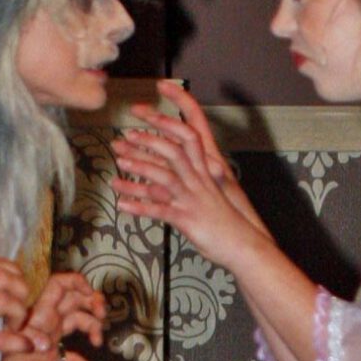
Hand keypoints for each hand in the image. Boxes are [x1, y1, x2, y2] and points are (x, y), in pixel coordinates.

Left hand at [0, 270, 106, 360]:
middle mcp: (49, 318)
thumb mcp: (12, 341)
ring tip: (97, 342)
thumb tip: (49, 344)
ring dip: (93, 328)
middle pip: (76, 300)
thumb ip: (30, 338)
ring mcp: (52, 335)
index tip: (91, 293)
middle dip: (93, 302)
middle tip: (103, 315)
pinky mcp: (51, 357)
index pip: (62, 285)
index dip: (78, 282)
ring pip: (79, 322)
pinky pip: (71, 358)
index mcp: (41, 310)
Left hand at [113, 84, 264, 268]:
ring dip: (140, 170)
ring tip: (118, 165)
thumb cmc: (224, 220)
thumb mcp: (210, 193)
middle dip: (148, 142)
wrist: (242, 244)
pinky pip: (160, 211)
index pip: (189, 138)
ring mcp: (192, 200)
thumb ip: (194, 178)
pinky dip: (139, 208)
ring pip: (165, 179)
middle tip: (125, 137)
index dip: (169, 124)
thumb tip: (175, 168)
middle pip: (174, 153)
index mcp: (204, 172)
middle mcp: (198, 182)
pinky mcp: (187, 220)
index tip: (148, 115)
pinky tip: (121, 205)